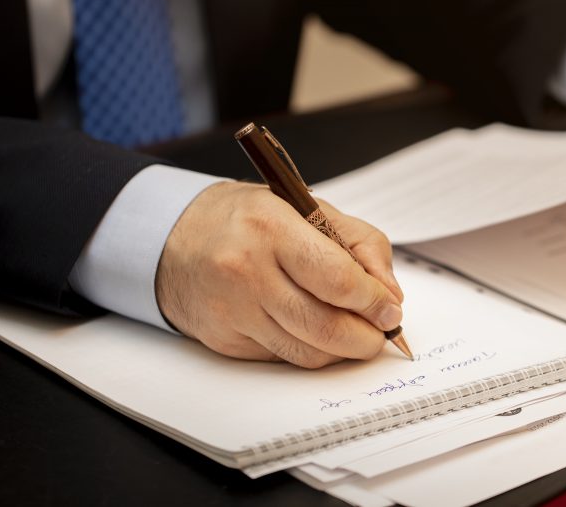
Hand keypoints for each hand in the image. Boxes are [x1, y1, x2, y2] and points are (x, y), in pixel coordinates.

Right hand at [155, 181, 403, 367]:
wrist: (173, 239)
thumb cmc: (248, 219)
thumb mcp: (306, 207)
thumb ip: (359, 243)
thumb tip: (389, 294)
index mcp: (271, 228)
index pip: (338, 279)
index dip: (374, 301)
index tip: (391, 309)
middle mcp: (247, 272)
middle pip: (326, 326)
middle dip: (367, 337)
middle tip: (382, 332)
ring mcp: (233, 311)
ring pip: (307, 353)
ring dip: (343, 351)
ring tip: (356, 334)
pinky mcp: (225, 340)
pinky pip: (283, 358)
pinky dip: (309, 351)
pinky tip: (315, 332)